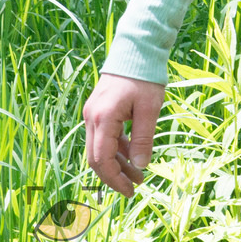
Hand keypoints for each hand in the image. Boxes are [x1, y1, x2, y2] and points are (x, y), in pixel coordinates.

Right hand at [82, 73, 164, 196]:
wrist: (136, 51)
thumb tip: (141, 165)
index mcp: (102, 118)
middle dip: (114, 175)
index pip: (101, 159)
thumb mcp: (149, 109)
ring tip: (139, 175)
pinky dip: (117, 149)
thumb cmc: (145, 77)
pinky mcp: (99, 112)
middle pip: (96, 157)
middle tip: (134, 187)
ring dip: (117, 163)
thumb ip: (143, 137)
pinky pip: (105, 137)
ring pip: (100, 148)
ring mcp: (93, 115)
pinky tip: (134, 156)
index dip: (114, 178)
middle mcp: (91, 119)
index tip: (130, 190)